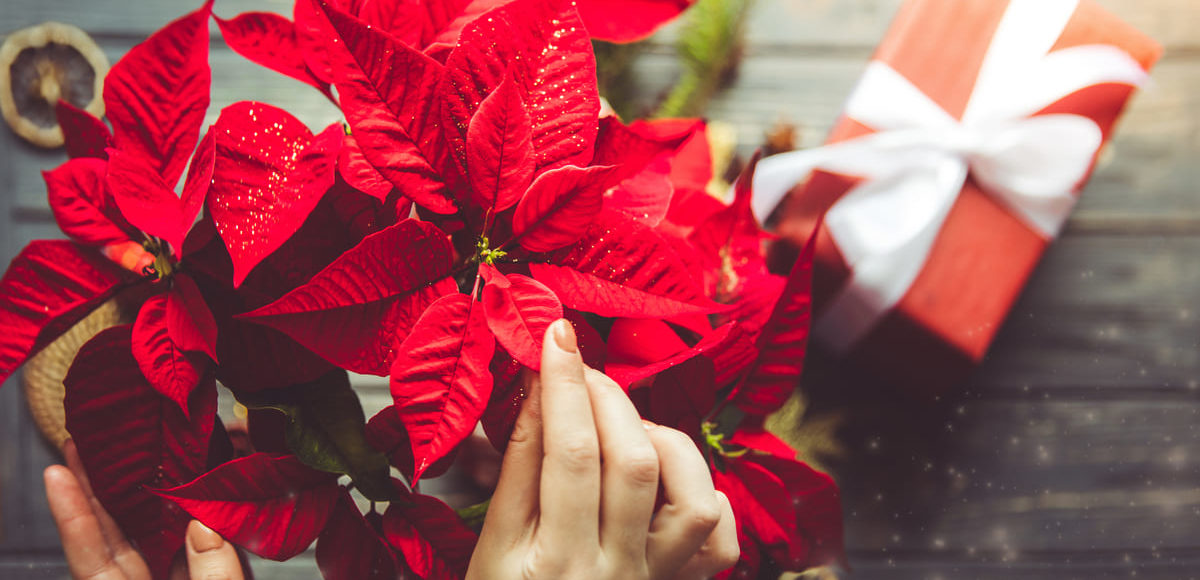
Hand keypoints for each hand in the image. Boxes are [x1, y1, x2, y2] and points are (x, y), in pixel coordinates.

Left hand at [44, 439, 245, 579]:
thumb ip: (211, 575)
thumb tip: (204, 527)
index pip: (93, 560)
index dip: (73, 516)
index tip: (56, 473)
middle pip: (117, 537)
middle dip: (99, 489)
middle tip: (88, 445)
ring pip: (158, 535)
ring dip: (148, 493)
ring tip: (135, 450)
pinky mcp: (209, 575)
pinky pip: (198, 542)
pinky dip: (196, 510)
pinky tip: (194, 479)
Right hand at [467, 319, 738, 579]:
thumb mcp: (492, 547)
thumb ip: (519, 467)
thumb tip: (539, 388)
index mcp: (555, 565)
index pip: (569, 456)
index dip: (564, 386)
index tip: (556, 336)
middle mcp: (617, 574)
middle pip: (634, 464)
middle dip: (608, 398)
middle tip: (580, 367)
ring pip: (693, 496)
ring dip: (661, 440)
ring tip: (622, 428)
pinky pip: (718, 539)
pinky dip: (703, 494)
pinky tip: (668, 477)